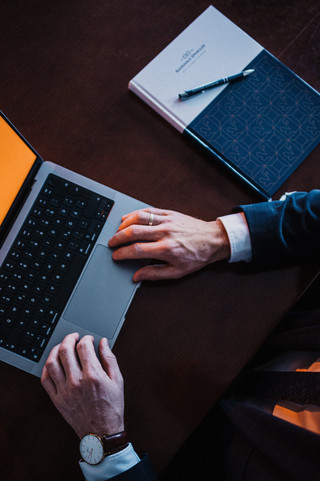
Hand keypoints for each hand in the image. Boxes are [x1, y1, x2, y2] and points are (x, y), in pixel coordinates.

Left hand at [41, 333, 123, 438]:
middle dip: (69, 338)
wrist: (101, 432)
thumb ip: (109, 359)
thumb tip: (103, 343)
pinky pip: (45, 379)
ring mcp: (64, 391)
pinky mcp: (57, 399)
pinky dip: (47, 368)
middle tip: (73, 337)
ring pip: (52, 363)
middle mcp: (76, 381)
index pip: (83, 347)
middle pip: (65, 350)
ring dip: (56, 350)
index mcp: (93, 375)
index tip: (89, 339)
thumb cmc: (111, 407)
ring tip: (62, 347)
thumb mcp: (117, 380)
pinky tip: (52, 363)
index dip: (86, 338)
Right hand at [108, 207, 229, 280]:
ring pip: (139, 218)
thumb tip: (137, 277)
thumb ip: (155, 274)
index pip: (137, 250)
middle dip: (118, 238)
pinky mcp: (169, 213)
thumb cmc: (197, 256)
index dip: (122, 253)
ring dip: (124, 224)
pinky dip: (135, 213)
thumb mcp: (177, 272)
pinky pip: (148, 211)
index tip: (116, 256)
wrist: (213, 240)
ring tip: (117, 231)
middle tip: (111, 243)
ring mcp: (167, 221)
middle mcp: (165, 233)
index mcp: (166, 249)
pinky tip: (128, 218)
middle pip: (133, 232)